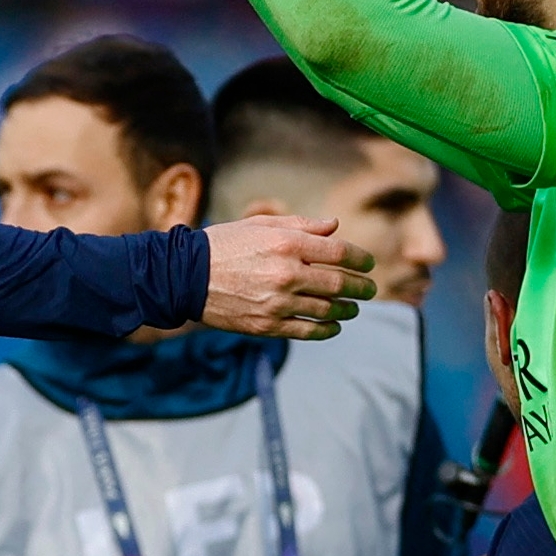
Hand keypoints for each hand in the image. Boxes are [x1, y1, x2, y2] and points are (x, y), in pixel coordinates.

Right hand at [204, 215, 373, 338]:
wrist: (186, 277)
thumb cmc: (224, 244)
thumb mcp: (261, 224)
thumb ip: (301, 225)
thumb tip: (334, 227)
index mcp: (287, 243)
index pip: (339, 253)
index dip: (360, 259)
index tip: (368, 264)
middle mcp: (287, 274)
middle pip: (339, 284)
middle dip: (361, 288)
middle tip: (370, 290)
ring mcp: (278, 302)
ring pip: (327, 310)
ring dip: (347, 310)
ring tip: (353, 308)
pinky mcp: (268, 325)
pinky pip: (308, 331)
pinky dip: (327, 330)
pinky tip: (334, 326)